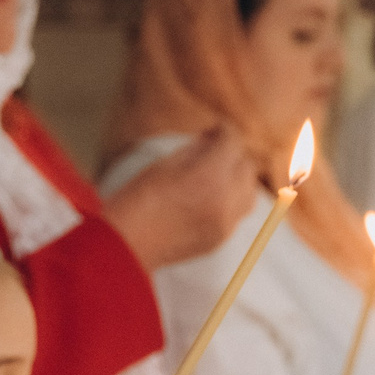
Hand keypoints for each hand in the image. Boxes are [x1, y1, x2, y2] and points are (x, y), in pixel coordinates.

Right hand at [103, 126, 258, 271]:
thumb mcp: (165, 162)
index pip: (233, 141)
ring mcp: (225, 223)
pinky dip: (229, 203)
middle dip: (233, 155)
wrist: (125, 244)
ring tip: (215, 178)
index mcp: (209, 175)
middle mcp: (225, 200)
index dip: (223, 131)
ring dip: (237, 180)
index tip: (213, 130)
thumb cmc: (136, 198)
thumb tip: (213, 140)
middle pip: (247, 167)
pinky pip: (237, 214)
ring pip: (249, 193)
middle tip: (213, 152)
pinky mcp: (220, 239)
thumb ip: (196, 149)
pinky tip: (207, 200)